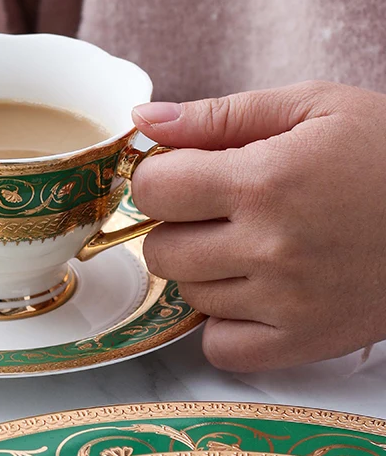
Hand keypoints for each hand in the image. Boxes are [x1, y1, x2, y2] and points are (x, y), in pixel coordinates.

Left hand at [131, 81, 385, 371]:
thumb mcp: (310, 107)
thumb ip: (218, 115)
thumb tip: (144, 119)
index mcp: (263, 180)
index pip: (153, 188)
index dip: (159, 176)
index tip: (183, 173)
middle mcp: (270, 247)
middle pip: (160, 249)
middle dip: (175, 224)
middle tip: (216, 209)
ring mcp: (288, 302)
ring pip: (188, 295)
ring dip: (203, 269)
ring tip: (247, 244)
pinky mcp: (308, 341)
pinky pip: (221, 348)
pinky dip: (224, 323)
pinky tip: (251, 291)